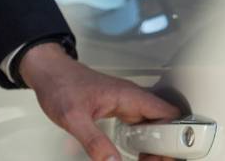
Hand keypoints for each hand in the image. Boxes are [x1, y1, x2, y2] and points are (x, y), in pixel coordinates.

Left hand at [20, 42, 180, 160]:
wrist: (49, 72)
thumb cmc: (60, 85)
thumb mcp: (74, 118)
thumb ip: (94, 142)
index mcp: (129, 96)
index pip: (168, 114)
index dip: (174, 135)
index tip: (168, 153)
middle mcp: (132, 98)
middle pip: (165, 122)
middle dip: (165, 145)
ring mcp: (127, 103)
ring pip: (154, 125)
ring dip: (155, 144)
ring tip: (149, 160)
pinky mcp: (119, 109)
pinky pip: (141, 125)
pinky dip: (144, 140)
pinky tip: (138, 152)